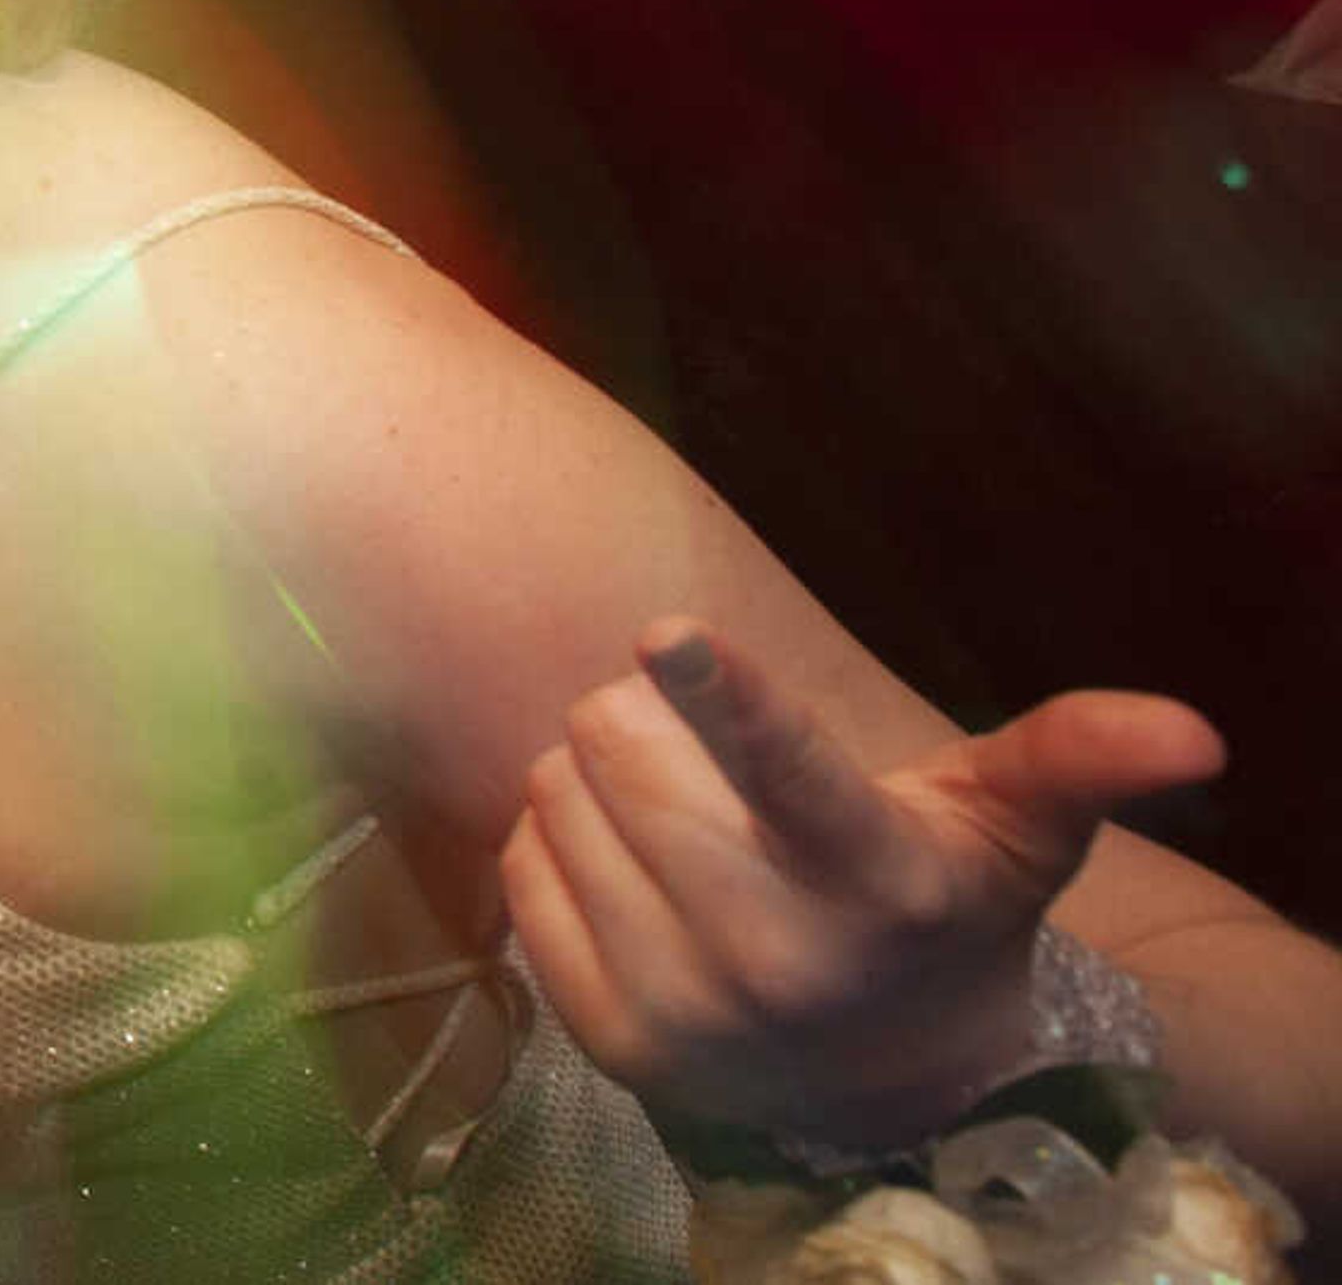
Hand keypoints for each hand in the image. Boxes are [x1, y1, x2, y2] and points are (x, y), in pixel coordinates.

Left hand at [503, 618, 1224, 1145]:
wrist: (895, 1080)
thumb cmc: (941, 906)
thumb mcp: (1012, 825)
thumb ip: (1078, 758)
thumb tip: (1192, 730)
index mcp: (875, 880)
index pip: (787, 772)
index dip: (726, 694)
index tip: (666, 631)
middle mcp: (776, 958)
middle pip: (620, 744)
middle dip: (649, 721)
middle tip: (711, 766)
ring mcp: (684, 1011)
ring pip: (556, 791)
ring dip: (599, 781)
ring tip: (684, 825)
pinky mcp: (605, 1039)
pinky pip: (519, 865)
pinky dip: (561, 845)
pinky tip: (636, 876)